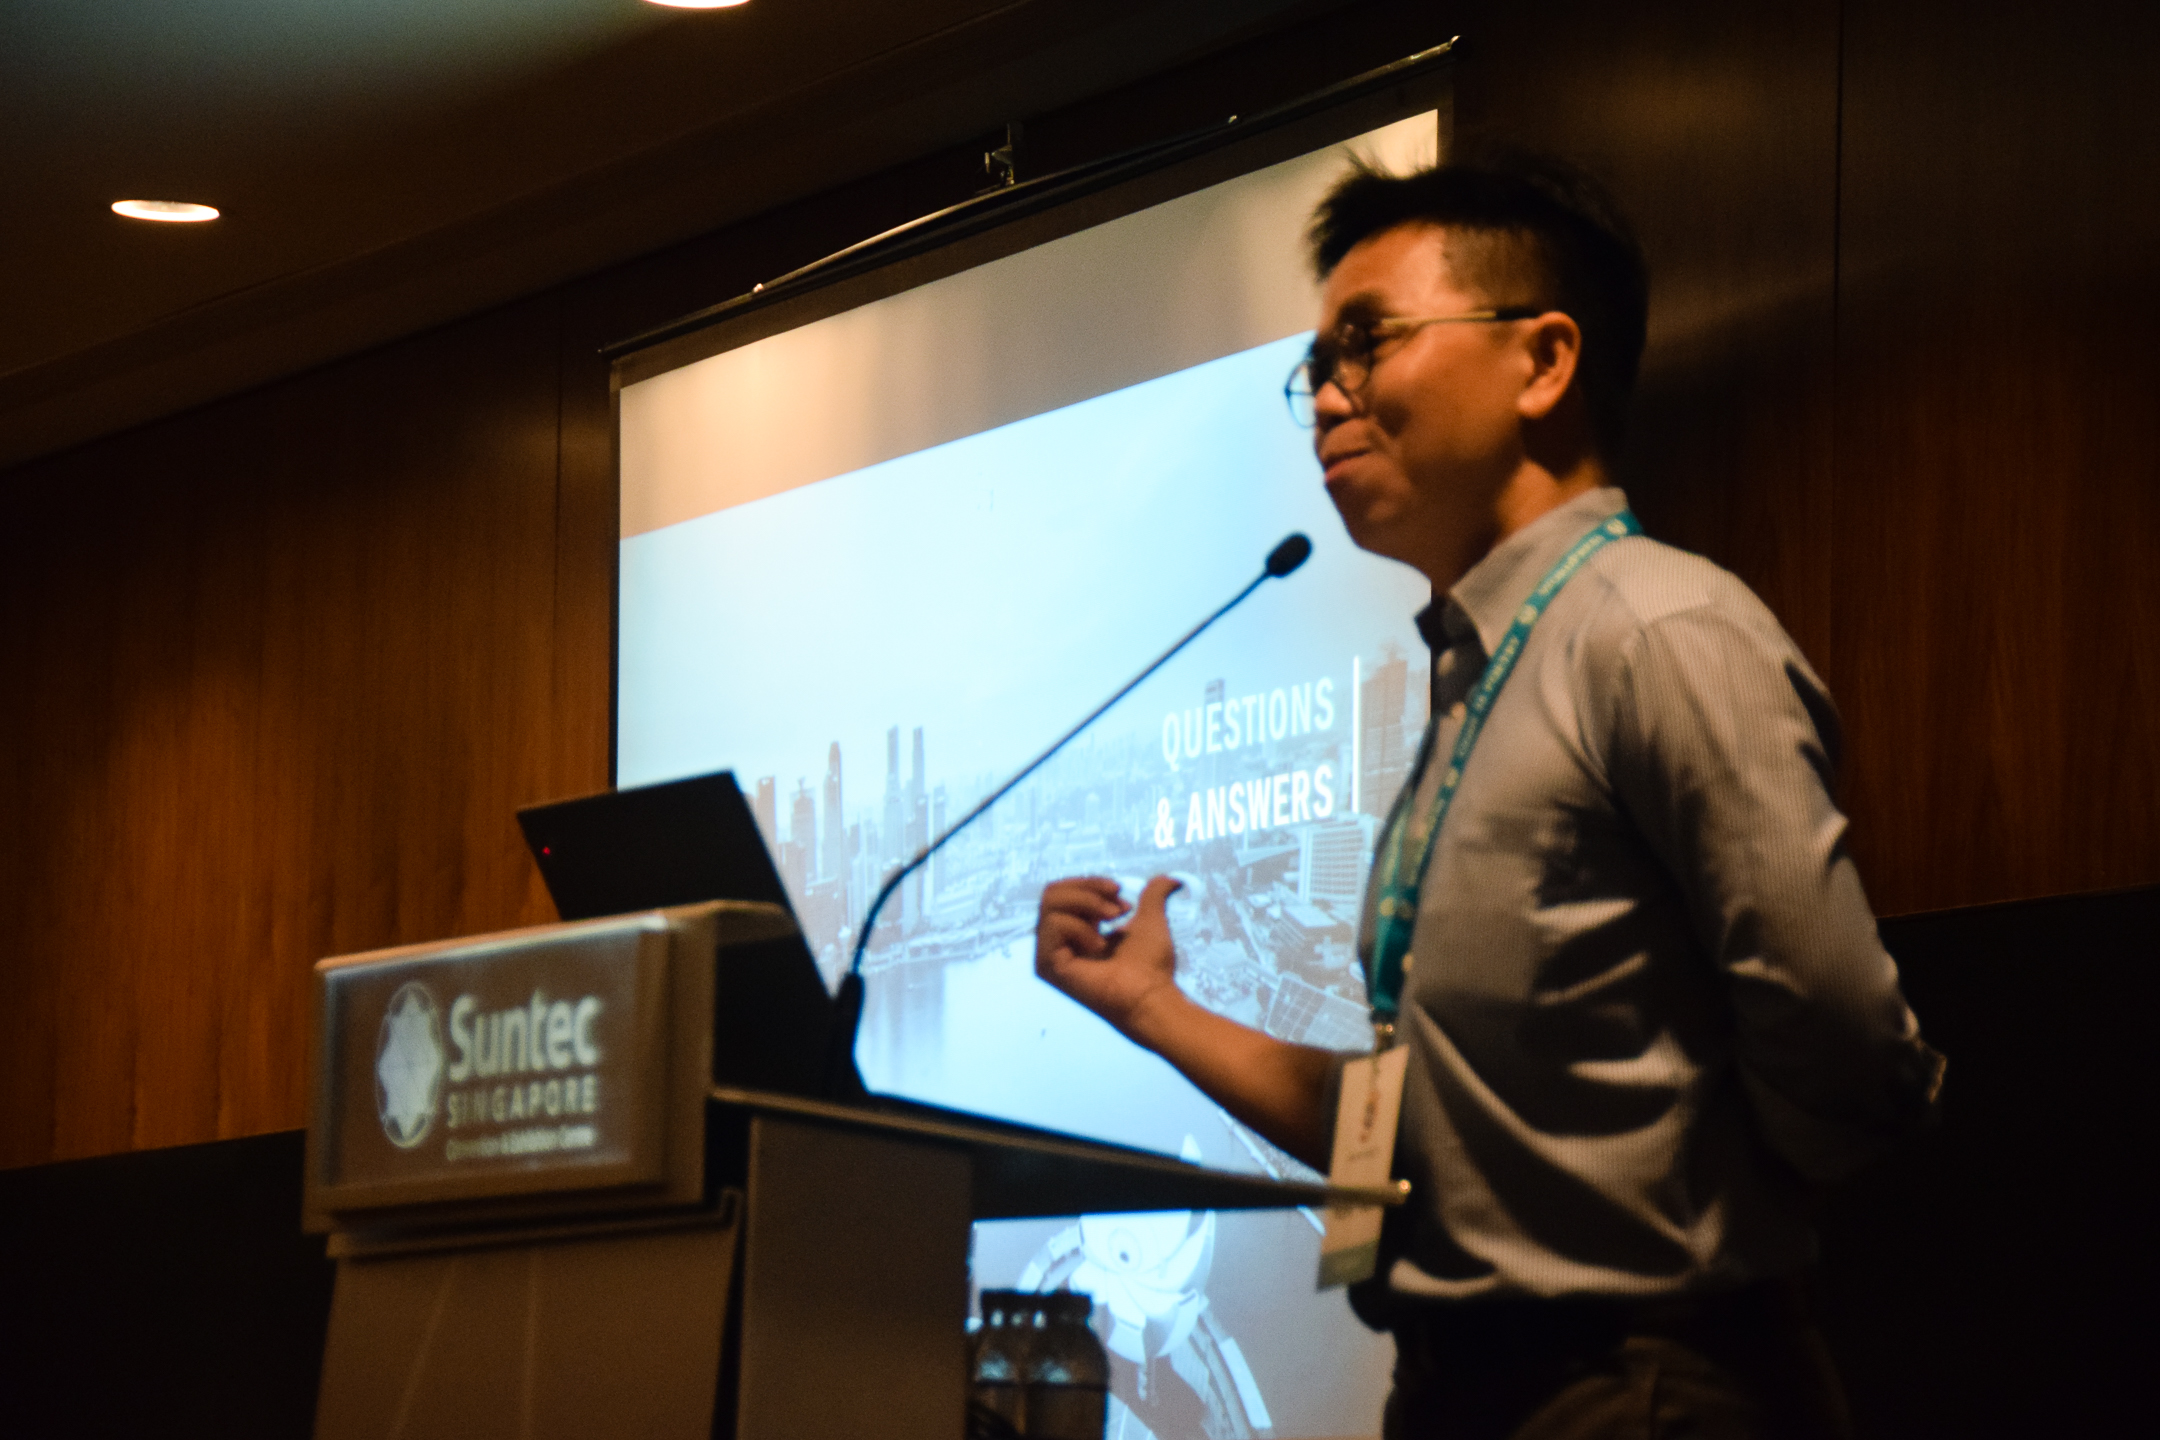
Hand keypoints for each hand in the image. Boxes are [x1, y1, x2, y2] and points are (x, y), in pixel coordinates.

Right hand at [1035, 875, 1187, 1041]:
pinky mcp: (1047, 966)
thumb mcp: (1150, 918)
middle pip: (1052, 892)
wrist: (1152, 995)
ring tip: (1111, 924)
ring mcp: (1047, 956)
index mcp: (1072, 933)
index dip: (1092, 884)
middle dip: (1089, 891)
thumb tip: (1172, 879)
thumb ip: (1153, 895)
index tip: (1122, 895)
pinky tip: (1100, 946)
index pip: (1063, 891)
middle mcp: (1055, 944)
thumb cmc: (1152, 966)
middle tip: (1118, 909)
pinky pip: (1053, 924)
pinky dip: (1081, 928)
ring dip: (1088, 905)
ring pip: (1050, 903)